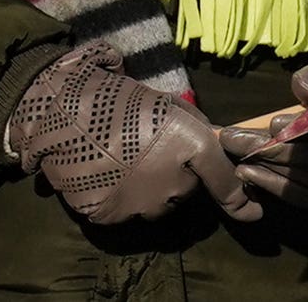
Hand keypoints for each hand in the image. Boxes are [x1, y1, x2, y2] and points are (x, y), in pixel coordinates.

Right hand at [3, 39, 258, 225]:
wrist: (55, 104)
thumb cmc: (113, 93)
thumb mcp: (163, 99)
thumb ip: (192, 126)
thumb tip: (207, 144)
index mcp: (192, 147)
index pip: (227, 184)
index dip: (241, 201)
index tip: (252, 211)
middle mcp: (176, 185)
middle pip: (183, 191)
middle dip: (171, 174)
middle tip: (142, 147)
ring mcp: (141, 205)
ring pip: (153, 204)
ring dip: (143, 188)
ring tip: (115, 158)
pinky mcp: (109, 215)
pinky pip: (121, 209)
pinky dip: (112, 195)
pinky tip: (97, 170)